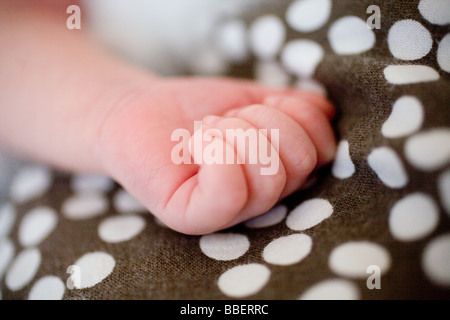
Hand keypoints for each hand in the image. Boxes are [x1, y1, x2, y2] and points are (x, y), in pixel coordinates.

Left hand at [96, 76, 335, 234]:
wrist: (138, 110)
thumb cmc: (196, 109)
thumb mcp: (253, 99)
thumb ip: (294, 107)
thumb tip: (327, 112)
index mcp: (280, 175)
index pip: (321, 150)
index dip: (295, 113)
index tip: (257, 107)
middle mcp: (260, 200)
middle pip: (298, 164)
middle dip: (263, 121)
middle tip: (227, 120)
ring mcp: (227, 214)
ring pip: (268, 176)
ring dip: (235, 132)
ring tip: (207, 132)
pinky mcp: (192, 217)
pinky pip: (228, 191)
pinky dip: (217, 152)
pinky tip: (197, 144)